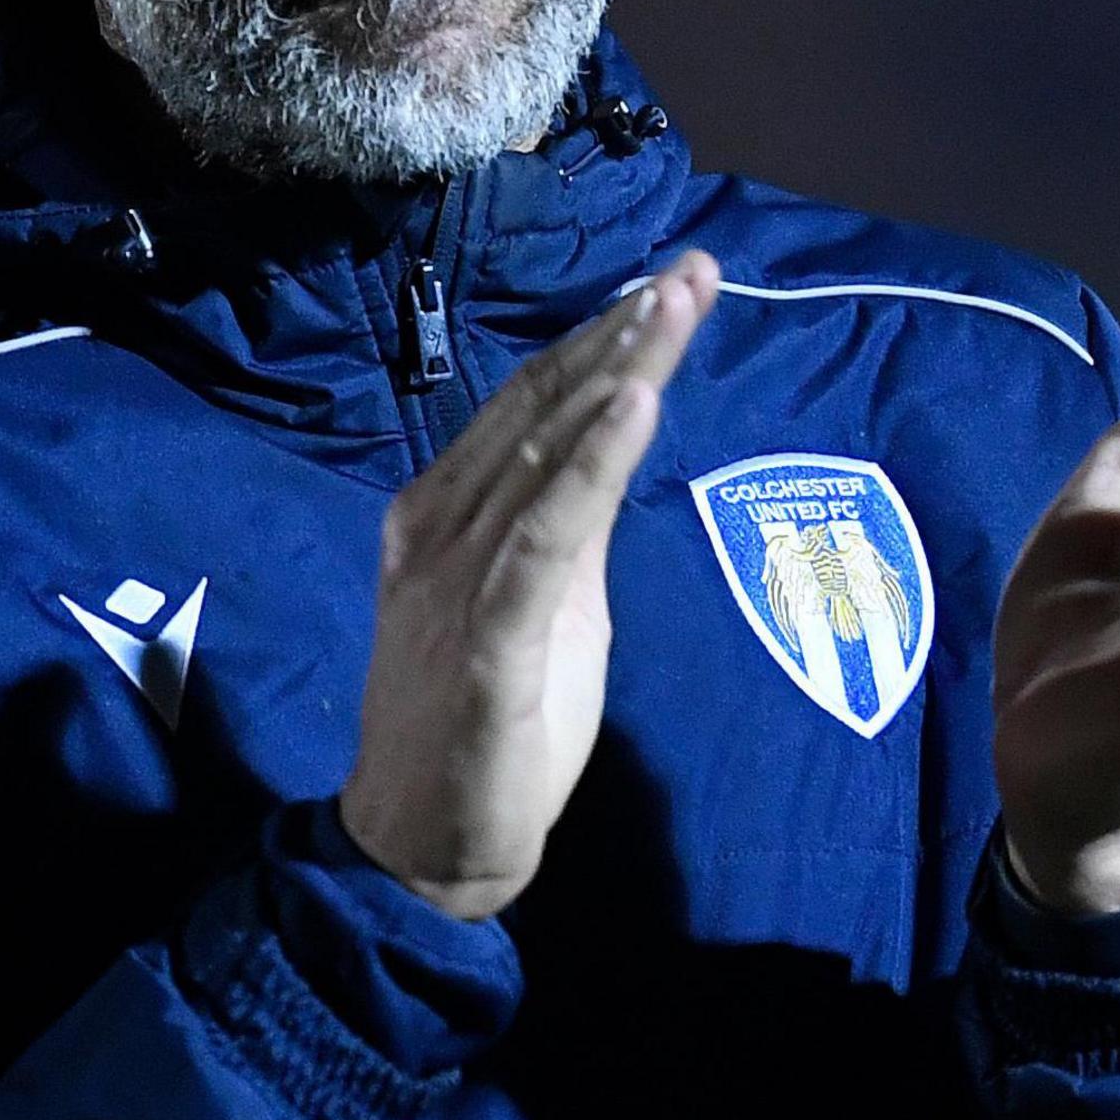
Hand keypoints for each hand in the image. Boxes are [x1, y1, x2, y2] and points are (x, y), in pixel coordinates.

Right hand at [339, 251, 719, 918]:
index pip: (530, 404)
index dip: (599, 337)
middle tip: (692, 271)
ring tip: (673, 308)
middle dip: (621, 333)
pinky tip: (633, 406)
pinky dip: (591, 465)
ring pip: (544, 452)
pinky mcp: (484, 639)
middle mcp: (439, 526)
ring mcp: (455, 578)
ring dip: (615, 373)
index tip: (670, 283)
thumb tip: (614, 451)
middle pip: (541, 408)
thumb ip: (566, 529)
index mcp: (442, 511)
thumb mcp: (539, 608)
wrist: (426, 849)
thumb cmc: (485, 730)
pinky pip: (544, 536)